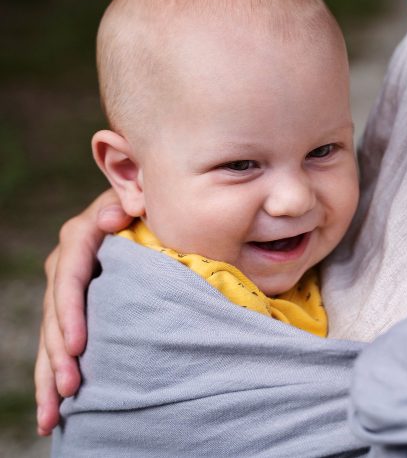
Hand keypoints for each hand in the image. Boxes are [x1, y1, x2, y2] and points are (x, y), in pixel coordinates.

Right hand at [35, 189, 130, 435]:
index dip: (70, 311)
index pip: (70, 274)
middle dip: (58, 353)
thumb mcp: (141, 195)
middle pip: (56, 311)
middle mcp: (67, 262)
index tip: (77, 346)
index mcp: (82, 234)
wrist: (146, 207)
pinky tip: (53, 412)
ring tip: (52, 416)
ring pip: (51, 334)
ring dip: (50, 375)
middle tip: (70, 389)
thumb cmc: (150, 203)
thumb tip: (113, 215)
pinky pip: (58, 342)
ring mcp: (67, 287)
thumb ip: (130, 200)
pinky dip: (53, 375)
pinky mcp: (73, 307)